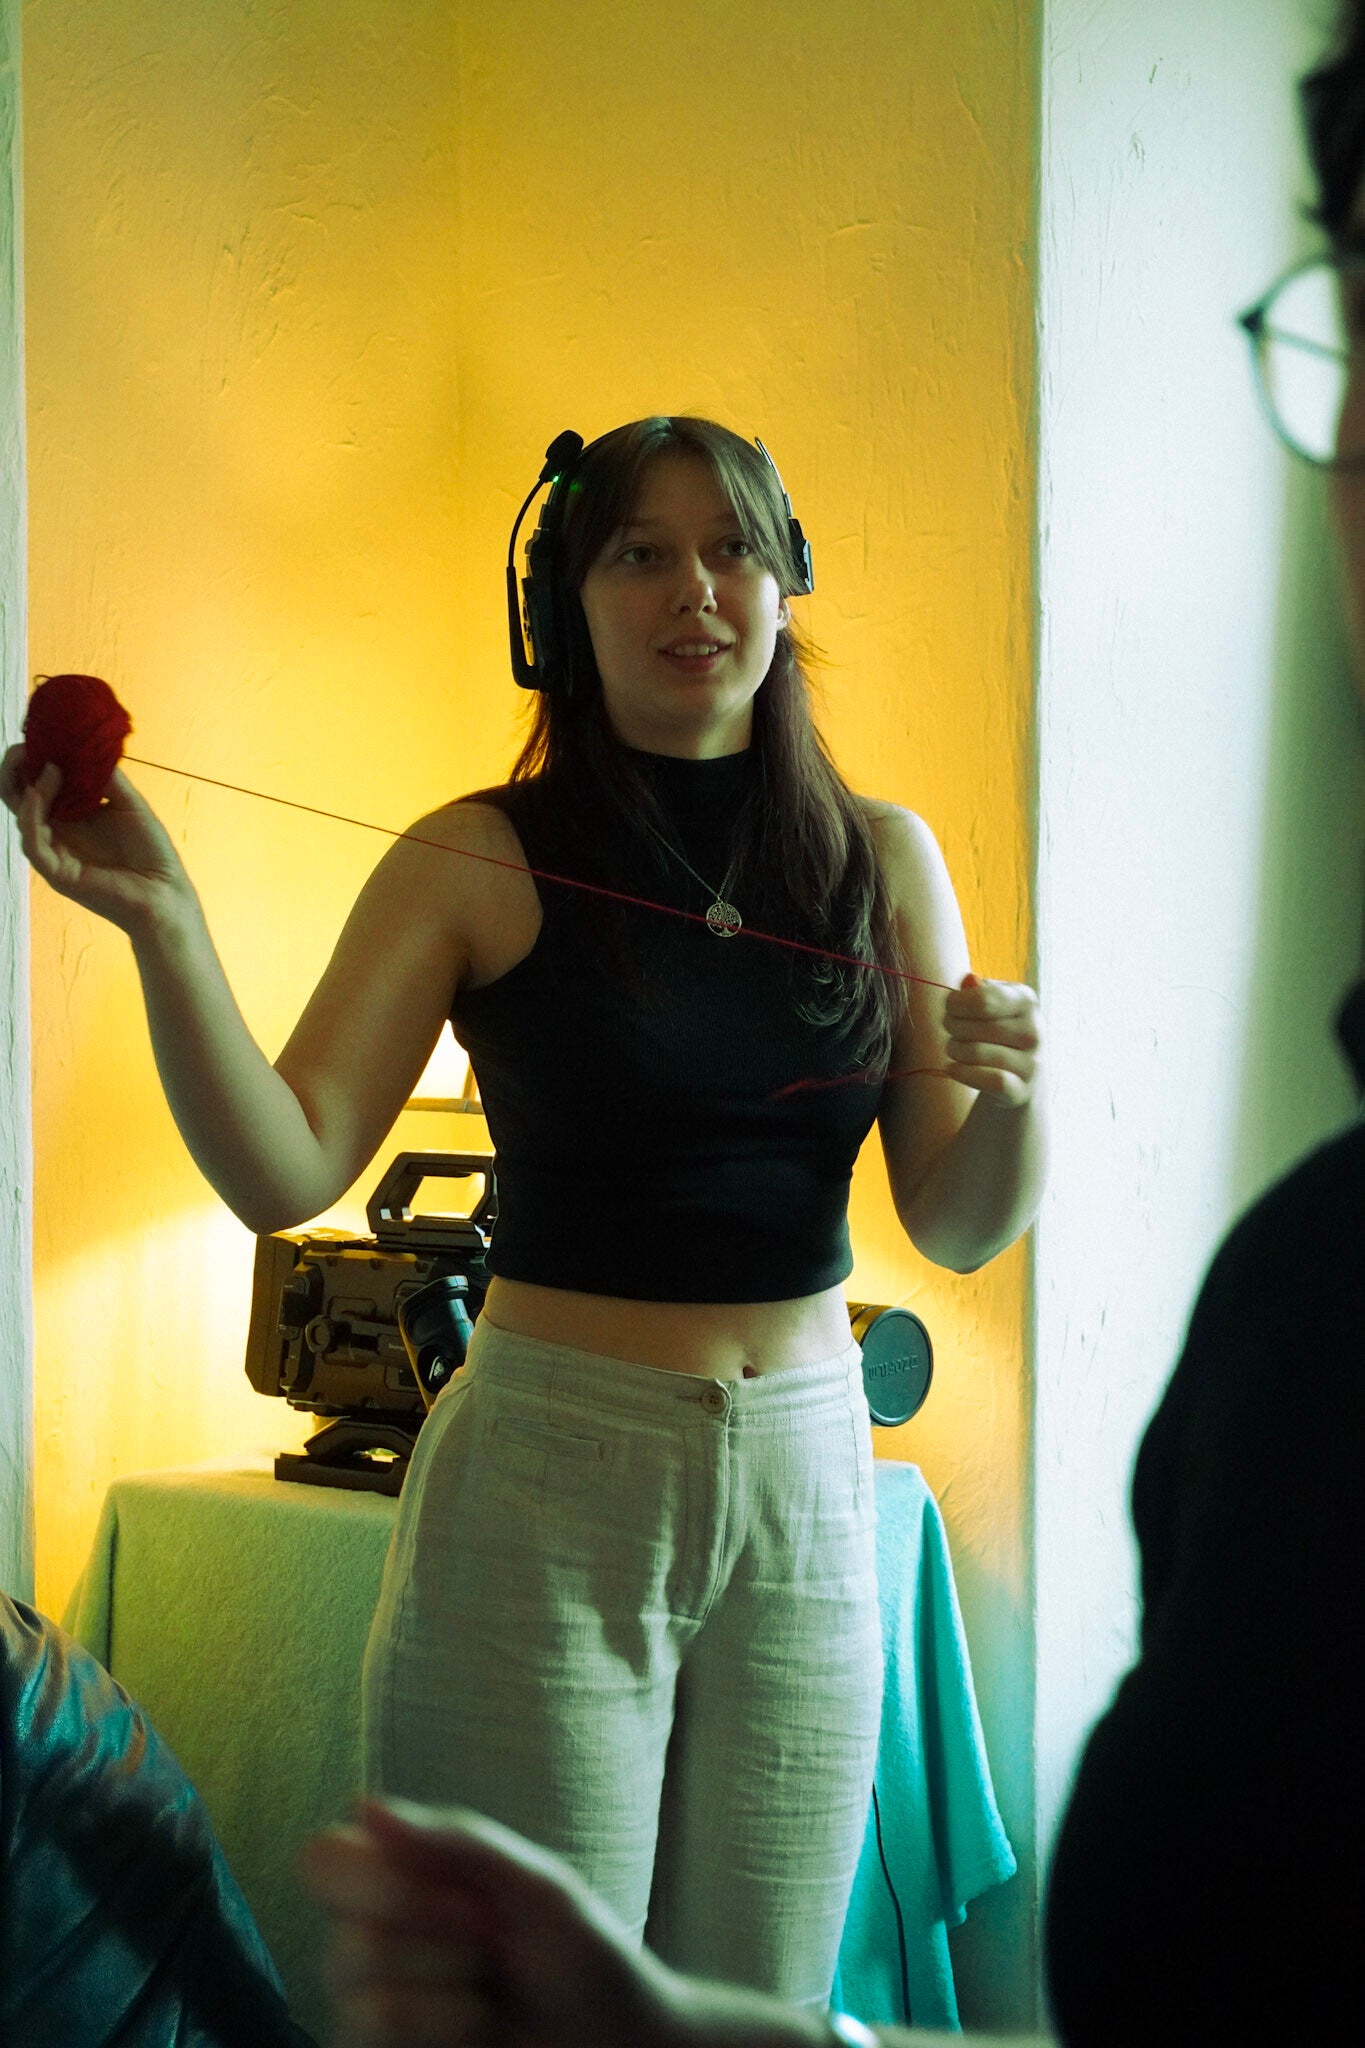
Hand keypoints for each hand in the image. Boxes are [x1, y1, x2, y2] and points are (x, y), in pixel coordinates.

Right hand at [1, 745, 192, 935]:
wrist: (166, 893)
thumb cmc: (152, 852)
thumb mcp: (130, 804)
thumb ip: (106, 777)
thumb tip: (83, 746)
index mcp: (73, 817)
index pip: (38, 785)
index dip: (32, 762)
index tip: (37, 738)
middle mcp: (59, 833)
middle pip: (20, 800)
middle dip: (14, 771)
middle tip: (21, 747)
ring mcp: (56, 854)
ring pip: (22, 819)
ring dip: (30, 789)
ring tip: (47, 768)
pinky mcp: (59, 874)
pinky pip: (34, 844)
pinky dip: (32, 817)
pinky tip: (40, 793)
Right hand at [300, 1800, 823, 2047]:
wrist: (619, 2042)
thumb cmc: (583, 1954)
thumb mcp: (536, 1885)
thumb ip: (457, 1843)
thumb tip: (365, 1805)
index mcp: (403, 1878)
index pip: (322, 1862)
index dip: (376, 1882)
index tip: (456, 1896)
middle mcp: (372, 1941)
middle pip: (345, 1942)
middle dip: (443, 1951)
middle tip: (493, 1950)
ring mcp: (373, 2009)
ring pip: (362, 2004)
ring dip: (449, 2004)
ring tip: (488, 2000)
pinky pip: (369, 2043)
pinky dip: (442, 2035)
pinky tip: (478, 2035)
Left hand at [942, 974, 1041, 1108]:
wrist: (1022, 1076)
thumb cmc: (998, 1031)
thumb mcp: (991, 1003)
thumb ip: (976, 990)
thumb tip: (969, 980)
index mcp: (1026, 1000)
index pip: (981, 1000)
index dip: (954, 1004)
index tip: (951, 1008)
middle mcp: (1034, 1031)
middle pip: (969, 1027)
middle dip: (951, 1027)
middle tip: (953, 1031)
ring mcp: (1031, 1063)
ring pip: (972, 1053)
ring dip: (953, 1050)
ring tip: (956, 1049)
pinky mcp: (1021, 1090)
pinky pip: (983, 1079)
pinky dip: (960, 1072)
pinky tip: (954, 1068)